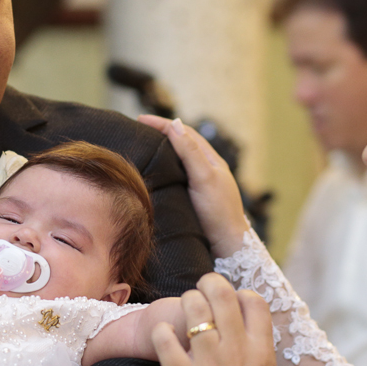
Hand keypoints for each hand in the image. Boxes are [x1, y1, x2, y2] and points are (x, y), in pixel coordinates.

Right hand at [139, 115, 246, 257]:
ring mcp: (202, 184)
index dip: (163, 124)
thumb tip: (175, 124)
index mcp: (212, 160)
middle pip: (182, 144)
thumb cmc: (218, 212)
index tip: (140, 119)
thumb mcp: (204, 178)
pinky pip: (178, 175)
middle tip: (138, 130)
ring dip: (163, 150)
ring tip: (144, 147)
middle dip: (161, 133)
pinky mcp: (195, 198)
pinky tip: (156, 173)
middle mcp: (207, 169)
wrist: (228, 246)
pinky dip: (166, 168)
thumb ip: (190, 152)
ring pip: (180, 160)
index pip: (185, 133)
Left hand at [151, 273, 278, 365]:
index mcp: (261, 352)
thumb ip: (258, 352)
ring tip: (181, 315)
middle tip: (200, 292)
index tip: (230, 303)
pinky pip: (164, 338)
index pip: (254, 300)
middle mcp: (235, 351)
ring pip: (192, 307)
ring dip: (185, 303)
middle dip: (208, 284)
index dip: (240, 293)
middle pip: (221, 293)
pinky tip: (164, 338)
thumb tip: (248, 330)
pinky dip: (161, 331)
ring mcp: (207, 363)